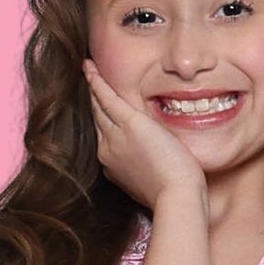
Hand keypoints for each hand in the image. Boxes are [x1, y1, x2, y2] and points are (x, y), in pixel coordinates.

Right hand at [83, 59, 207, 210]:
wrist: (177, 196)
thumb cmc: (172, 193)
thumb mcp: (149, 179)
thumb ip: (142, 165)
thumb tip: (147, 159)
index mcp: (113, 164)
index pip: (105, 136)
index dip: (102, 120)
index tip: (99, 109)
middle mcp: (107, 151)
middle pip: (98, 119)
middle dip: (92, 101)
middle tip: (87, 82)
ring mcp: (115, 137)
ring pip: (99, 106)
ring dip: (92, 86)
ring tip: (86, 69)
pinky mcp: (130, 124)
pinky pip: (107, 97)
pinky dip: (97, 82)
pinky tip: (89, 67)